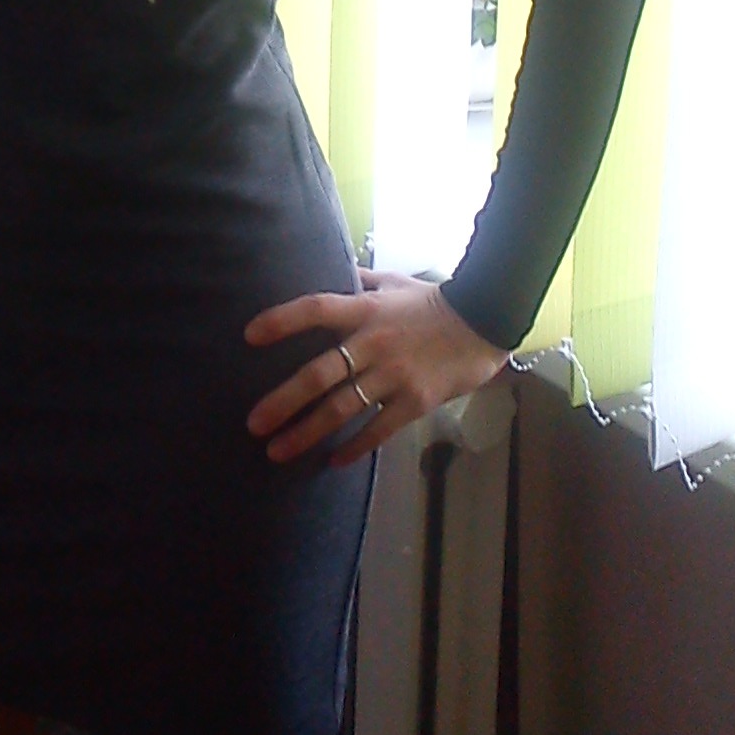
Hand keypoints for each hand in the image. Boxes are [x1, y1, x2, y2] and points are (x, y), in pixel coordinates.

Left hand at [245, 269, 508, 467]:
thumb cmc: (432, 301)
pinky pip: (377, 429)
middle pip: (319, 374)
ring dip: (306, 433)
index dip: (281, 321)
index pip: (315, 309)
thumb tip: (332, 272)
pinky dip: (353, 447)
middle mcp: (373, 343)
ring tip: (277, 450)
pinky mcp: (414, 401)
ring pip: (341, 408)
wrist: (484, 321)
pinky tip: (332, 461)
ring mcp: (394, 375)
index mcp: (365, 310)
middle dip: (282, 401)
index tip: (249, 336)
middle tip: (253, 423)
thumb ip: (359, 282)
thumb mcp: (393, 283)